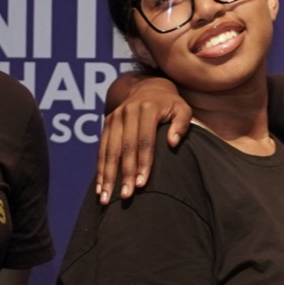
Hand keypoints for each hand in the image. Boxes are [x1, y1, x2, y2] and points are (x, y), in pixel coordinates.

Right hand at [94, 74, 191, 202]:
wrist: (149, 86)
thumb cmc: (171, 104)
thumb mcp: (183, 109)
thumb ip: (182, 124)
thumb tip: (173, 143)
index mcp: (147, 109)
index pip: (145, 140)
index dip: (143, 163)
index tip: (141, 184)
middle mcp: (128, 112)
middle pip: (125, 148)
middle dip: (124, 174)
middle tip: (125, 196)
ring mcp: (115, 117)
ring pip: (109, 150)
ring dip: (107, 175)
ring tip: (107, 198)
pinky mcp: (107, 123)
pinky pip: (102, 149)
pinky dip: (100, 169)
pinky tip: (100, 187)